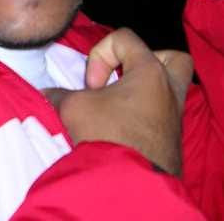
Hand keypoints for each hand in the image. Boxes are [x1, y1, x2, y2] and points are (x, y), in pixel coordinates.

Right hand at [43, 28, 192, 174]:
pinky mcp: (172, 142)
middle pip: (172, 59)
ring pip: (171, 90)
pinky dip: (144, 117)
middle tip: (123, 79)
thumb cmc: (106, 136)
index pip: (125, 38)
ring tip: (120, 105)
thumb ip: (59, 94)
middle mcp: (170, 90)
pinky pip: (163, 117)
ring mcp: (175, 117)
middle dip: (146, 63)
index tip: (91, 86)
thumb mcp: (72, 108)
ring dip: (146, 92)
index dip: (100, 55)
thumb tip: (48, 95)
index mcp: (150, 72)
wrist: (129, 185)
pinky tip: (121, 129)